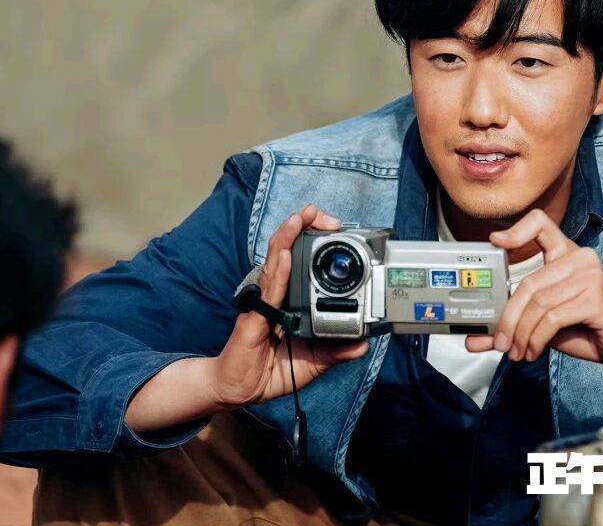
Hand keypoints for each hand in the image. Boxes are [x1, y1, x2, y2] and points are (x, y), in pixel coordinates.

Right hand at [208, 203, 369, 407]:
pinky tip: (288, 255)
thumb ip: (335, 352)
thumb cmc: (270, 372)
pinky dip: (280, 272)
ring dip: (288, 239)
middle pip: (287, 254)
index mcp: (289, 302)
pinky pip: (270, 292)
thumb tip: (363, 344)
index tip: (333, 227)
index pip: (301, 263)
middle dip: (302, 229)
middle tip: (317, 212)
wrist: (239, 390)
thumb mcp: (313, 363)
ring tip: (300, 218)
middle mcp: (276, 297)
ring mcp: (264, 305)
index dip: (312, 242)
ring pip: (276, 264)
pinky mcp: (254, 320)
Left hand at [463, 209, 602, 374]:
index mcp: (567, 254)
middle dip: (508, 318)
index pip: (542, 224)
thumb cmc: (588, 330)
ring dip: (521, 334)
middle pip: (528, 282)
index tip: (495, 242)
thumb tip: (473, 339)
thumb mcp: (544, 326)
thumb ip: (513, 326)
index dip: (517, 230)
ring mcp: (590, 275)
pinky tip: (534, 351)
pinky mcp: (595, 297)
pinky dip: (536, 339)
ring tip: (517, 353)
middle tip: (500, 343)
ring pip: (538, 303)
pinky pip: (552, 317)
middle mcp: (580, 258)